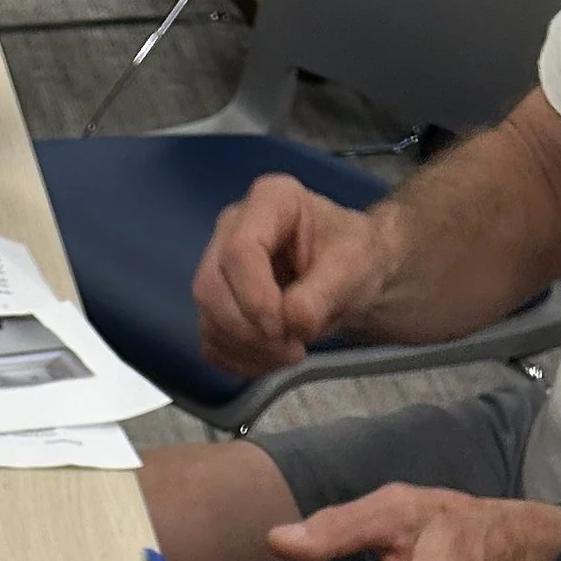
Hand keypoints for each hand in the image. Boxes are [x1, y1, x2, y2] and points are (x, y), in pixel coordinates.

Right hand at [191, 176, 397, 373]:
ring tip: (290, 353)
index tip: (284, 328)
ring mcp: (218, 267)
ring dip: (247, 349)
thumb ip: (323, 293)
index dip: (255, 297)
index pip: (239, 249)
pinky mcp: (215, 304)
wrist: (346, 276)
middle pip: (211, 286)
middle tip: (292, 348)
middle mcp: (233, 228)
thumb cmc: (351, 257)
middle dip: (248, 330)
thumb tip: (291, 323)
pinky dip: (240, 359)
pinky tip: (272, 357)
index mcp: (271, 200)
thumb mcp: (352, 268)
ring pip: (208, 317)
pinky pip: (211, 341)